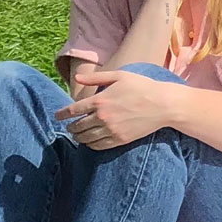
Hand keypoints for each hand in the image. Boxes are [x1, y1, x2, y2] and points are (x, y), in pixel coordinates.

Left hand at [55, 66, 175, 148]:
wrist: (164, 105)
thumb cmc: (143, 87)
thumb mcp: (119, 76)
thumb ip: (96, 78)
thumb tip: (77, 78)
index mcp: (100, 100)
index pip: (73, 110)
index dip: (62, 114)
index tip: (57, 116)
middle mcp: (103, 116)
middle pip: (78, 126)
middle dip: (70, 127)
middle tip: (69, 127)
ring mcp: (112, 129)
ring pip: (87, 138)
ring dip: (79, 138)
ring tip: (77, 136)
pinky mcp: (121, 139)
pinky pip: (100, 146)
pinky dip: (91, 145)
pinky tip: (90, 143)